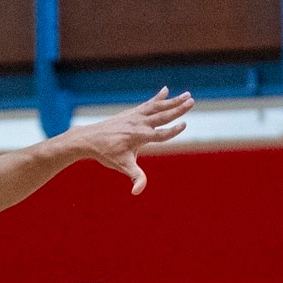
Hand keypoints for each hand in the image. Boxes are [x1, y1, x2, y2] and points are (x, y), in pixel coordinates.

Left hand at [66, 88, 193, 194]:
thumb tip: (137, 192)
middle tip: (192, 101)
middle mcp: (139, 124)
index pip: (160, 134)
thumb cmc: (107, 154)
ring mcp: (135, 116)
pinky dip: (157, 98)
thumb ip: (135, 177)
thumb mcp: (122, 166)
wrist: (90, 139)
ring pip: (157, 107)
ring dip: (172, 101)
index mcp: (139, 136)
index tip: (184, 125)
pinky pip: (148, 104)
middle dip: (178, 109)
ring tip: (187, 95)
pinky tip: (166, 90)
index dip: (172, 131)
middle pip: (162, 115)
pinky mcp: (132, 113)